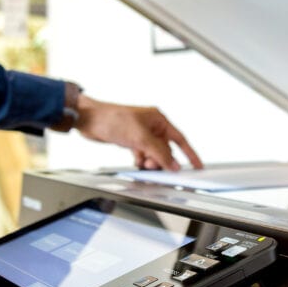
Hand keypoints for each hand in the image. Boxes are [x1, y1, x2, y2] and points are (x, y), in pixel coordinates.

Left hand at [73, 95, 202, 171]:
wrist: (89, 119)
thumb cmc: (113, 119)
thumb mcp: (140, 137)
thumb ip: (159, 153)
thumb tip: (174, 165)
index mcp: (158, 120)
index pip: (179, 139)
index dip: (190, 153)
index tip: (197, 166)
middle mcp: (152, 126)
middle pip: (165, 150)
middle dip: (161, 160)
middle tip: (154, 168)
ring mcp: (141, 134)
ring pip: (153, 154)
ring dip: (150, 162)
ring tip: (142, 163)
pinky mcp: (131, 140)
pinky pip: (142, 155)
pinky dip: (141, 161)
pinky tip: (136, 162)